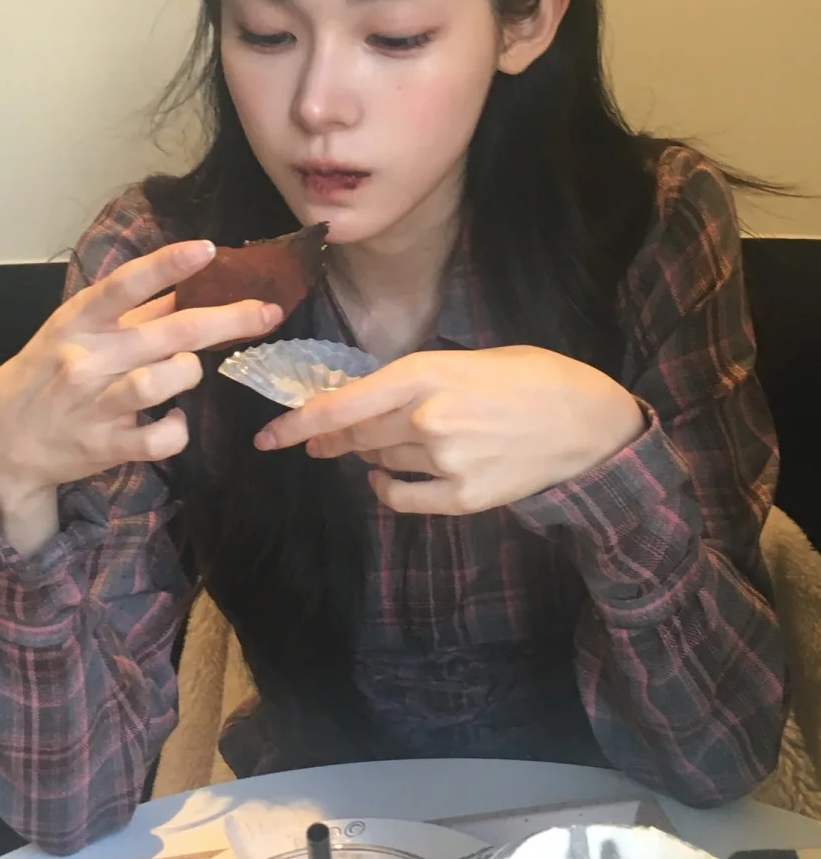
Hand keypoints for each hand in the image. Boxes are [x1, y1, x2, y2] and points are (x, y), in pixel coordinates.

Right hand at [0, 239, 282, 550]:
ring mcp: (96, 404)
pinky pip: (162, 437)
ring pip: (167, 380)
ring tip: (184, 375)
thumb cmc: (47, 373)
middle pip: (170, 333)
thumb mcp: (74, 331)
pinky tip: (174, 418)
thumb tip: (188, 280)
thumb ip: (129, 311)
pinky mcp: (106, 446)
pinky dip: (178, 428)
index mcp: (78, 321)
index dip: (168, 264)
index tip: (208, 249)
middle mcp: (87, 359)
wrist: (3, 442)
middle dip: (228, 320)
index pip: (125, 284)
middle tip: (267, 312)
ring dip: (190, 374)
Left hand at [254, 346, 644, 514]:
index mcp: (426, 373)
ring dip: (370, 456)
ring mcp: (445, 460)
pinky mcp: (464, 496)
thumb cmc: (531, 378)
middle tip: (318, 443)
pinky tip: (389, 480)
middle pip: (357, 435)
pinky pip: (404, 498)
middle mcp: (428, 417)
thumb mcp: (468, 360)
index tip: (269, 436)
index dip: (299, 423)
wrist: (588, 421)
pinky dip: (389, 490)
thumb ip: (416, 381)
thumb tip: (368, 402)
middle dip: (331, 440)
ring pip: (380, 462)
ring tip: (383, 448)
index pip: (344, 404)